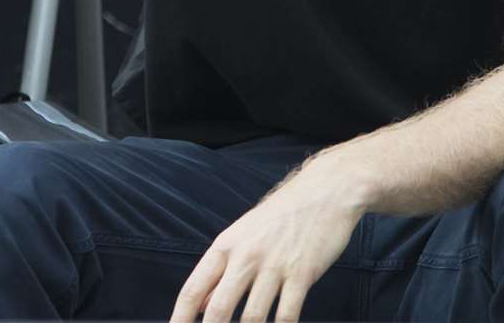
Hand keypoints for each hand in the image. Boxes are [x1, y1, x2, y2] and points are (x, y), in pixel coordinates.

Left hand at [171, 155, 365, 322]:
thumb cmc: (280, 216)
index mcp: (225, 247)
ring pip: (253, 317)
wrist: (322, 193)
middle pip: (220, 309)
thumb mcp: (241, 236)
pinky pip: (287, 314)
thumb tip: (201, 305)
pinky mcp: (301, 274)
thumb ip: (221, 272)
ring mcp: (273, 266)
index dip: (181, 316)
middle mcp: (245, 257)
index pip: (194, 288)